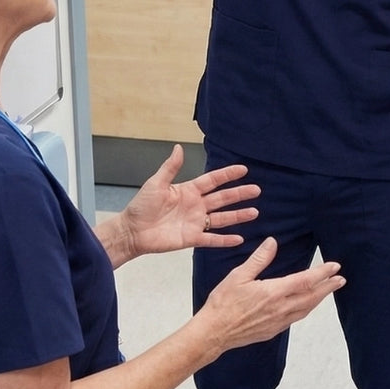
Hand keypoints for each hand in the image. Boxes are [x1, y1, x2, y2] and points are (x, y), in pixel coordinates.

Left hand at [119, 144, 259, 259]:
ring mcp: (196, 222)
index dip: (227, 175)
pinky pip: (212, 239)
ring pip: (222, 218)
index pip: (213, 181)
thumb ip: (170, 168)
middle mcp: (196, 206)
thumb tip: (178, 147)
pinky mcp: (192, 238)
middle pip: (222, 199)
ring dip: (238, 216)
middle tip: (256, 190)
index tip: (243, 169)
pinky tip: (239, 239)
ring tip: (254, 212)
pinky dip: (225, 240)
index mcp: (188, 191)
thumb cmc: (141, 206)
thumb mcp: (156, 183)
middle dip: (239, 194)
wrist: (132, 231)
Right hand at [201, 237, 343, 355]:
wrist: (214, 332)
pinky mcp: (273, 330)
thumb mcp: (238, 276)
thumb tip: (272, 242)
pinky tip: (306, 306)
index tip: (335, 266)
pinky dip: (306, 309)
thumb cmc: (223, 303)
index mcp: (274, 292)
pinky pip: (296, 318)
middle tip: (341, 279)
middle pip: (311, 296)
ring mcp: (278, 322)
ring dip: (319, 299)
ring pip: (306, 309)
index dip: (322, 273)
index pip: (305, 281)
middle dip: (328, 287)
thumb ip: (259, 259)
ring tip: (329, 290)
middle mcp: (280, 308)